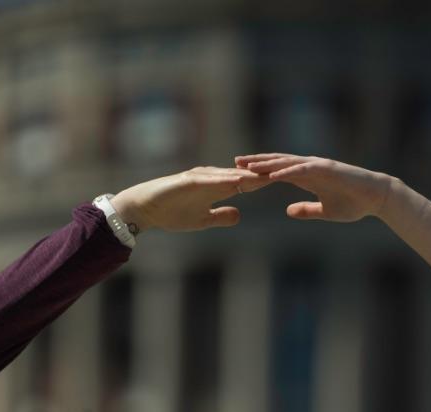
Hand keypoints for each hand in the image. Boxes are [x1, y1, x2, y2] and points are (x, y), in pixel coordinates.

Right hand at [109, 166, 272, 233]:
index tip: (283, 183)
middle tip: (284, 172)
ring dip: (248, 175)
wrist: (146, 209)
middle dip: (263, 174)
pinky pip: (210, 180)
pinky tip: (238, 181)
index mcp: (216, 187)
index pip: (246, 183)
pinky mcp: (188, 181)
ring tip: (268, 175)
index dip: (264, 183)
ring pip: (229, 174)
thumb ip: (220, 216)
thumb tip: (238, 215)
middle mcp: (211, 178)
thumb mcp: (202, 220)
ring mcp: (200, 178)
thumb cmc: (172, 212)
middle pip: (242, 175)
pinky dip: (224, 180)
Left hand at [234, 153, 396, 222]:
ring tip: (248, 165)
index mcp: (307, 176)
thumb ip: (306, 209)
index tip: (241, 173)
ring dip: (266, 163)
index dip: (260, 171)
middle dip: (257, 162)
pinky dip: (287, 170)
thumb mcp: (324, 211)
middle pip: (278, 162)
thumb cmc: (353, 204)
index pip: (278, 171)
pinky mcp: (326, 169)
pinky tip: (272, 173)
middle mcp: (309, 167)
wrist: (375, 197)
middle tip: (235, 162)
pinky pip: (302, 169)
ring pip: (286, 162)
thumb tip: (289, 211)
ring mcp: (317, 166)